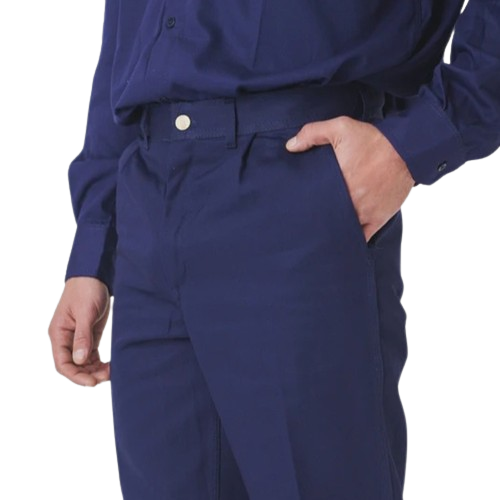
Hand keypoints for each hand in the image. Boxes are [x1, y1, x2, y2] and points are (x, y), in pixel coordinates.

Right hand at [47, 277, 110, 387]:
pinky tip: (110, 365)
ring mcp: (77, 337)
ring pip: (83, 363)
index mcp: (58, 333)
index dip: (76, 376)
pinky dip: (99, 362)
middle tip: (107, 376)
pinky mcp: (89, 334)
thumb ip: (82, 337)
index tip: (92, 383)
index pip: (62, 364)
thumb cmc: (86, 289)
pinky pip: (91, 355)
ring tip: (111, 372)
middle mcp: (65, 338)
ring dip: (95, 370)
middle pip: (73, 366)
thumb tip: (79, 361)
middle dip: (88, 375)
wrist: (95, 274)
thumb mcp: (85, 312)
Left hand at [285, 115, 414, 241]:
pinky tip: (343, 242)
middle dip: (318, 221)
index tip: (298, 208)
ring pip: (343, 231)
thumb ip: (312, 133)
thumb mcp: (341, 127)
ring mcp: (364, 213)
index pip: (314, 203)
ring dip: (334, 231)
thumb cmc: (375, 140)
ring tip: (323, 233)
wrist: (408, 148)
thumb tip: (290, 146)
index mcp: (337, 184)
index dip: (305, 208)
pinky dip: (353, 240)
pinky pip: (363, 237)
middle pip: (327, 219)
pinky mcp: (379, 219)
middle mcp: (350, 203)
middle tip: (308, 221)